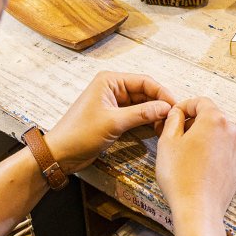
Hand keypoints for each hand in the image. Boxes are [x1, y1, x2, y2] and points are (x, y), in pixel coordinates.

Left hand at [45, 72, 174, 174]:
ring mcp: (113, 103)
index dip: (162, 92)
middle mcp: (112, 88)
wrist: (60, 154)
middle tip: (174, 117)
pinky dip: (145, 120)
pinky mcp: (113, 117)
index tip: (175, 106)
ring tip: (167, 124)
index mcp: (110, 80)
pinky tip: (156, 128)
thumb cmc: (80, 134)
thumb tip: (166, 108)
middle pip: (144, 92)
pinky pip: (135, 115)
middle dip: (159, 103)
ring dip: (153, 113)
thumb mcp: (114, 122)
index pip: (144, 81)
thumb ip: (142, 113)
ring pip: (141, 104)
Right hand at [156, 97, 235, 228]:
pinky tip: (199, 166)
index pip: (201, 101)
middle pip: (211, 117)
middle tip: (176, 136)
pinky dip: (212, 152)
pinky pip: (224, 150)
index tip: (173, 116)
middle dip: (194, 122)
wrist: (198, 210)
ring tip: (186, 154)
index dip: (184, 106)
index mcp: (214, 120)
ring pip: (218, 134)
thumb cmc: (180, 177)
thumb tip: (177, 113)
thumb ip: (173, 120)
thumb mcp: (167, 142)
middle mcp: (231, 131)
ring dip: (204, 137)